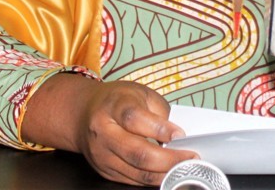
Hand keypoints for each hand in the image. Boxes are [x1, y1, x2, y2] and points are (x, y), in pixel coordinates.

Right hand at [21, 75, 196, 185]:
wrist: (83, 114)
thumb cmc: (116, 101)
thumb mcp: (140, 93)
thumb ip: (159, 112)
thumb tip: (178, 136)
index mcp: (113, 106)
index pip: (135, 119)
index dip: (160, 129)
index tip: (180, 134)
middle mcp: (103, 131)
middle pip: (137, 152)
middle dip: (169, 159)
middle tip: (191, 157)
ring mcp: (102, 154)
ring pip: (137, 172)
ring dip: (165, 173)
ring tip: (184, 167)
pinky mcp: (104, 170)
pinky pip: (133, 180)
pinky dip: (153, 178)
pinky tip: (167, 172)